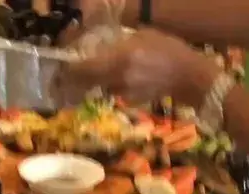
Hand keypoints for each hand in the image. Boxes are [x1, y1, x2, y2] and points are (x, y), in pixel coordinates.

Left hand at [63, 28, 217, 104]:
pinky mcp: (130, 102)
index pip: (84, 68)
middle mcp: (118, 79)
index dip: (68, 69)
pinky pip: (113, 92)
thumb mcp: (140, 36)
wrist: (188, 77)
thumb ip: (116, 44)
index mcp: (120, 59)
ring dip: (94, 82)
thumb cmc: (167, 48)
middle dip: (74, 80)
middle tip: (63, 77)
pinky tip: (121, 80)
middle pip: (86, 82)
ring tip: (97, 74)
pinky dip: (111, 87)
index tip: (59, 67)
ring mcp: (124, 93)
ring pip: (99, 88)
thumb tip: (95, 49)